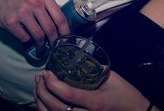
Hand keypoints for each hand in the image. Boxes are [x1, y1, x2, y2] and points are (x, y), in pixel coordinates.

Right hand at [0, 0, 69, 49]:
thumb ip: (51, 7)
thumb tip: (65, 22)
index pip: (60, 18)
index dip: (65, 32)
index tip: (66, 40)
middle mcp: (35, 3)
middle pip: (50, 29)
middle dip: (54, 42)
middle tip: (55, 48)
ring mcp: (22, 12)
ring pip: (38, 35)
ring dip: (42, 46)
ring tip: (42, 50)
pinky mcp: (11, 21)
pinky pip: (24, 38)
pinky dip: (28, 42)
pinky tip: (28, 42)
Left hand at [34, 70, 149, 110]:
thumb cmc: (125, 94)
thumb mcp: (113, 78)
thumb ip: (95, 69)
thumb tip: (78, 58)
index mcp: (96, 102)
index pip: (69, 95)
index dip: (53, 84)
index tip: (47, 72)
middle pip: (56, 108)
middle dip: (43, 92)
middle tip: (39, 77)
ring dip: (41, 102)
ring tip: (38, 87)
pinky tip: (43, 100)